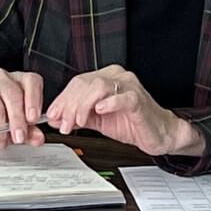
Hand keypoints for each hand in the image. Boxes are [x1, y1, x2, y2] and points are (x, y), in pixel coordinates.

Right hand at [0, 69, 45, 146]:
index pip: (31, 81)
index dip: (34, 99)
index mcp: (19, 81)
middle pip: (13, 94)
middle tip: (18, 137)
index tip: (33, 119)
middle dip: (17, 119)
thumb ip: (29, 132)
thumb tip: (38, 138)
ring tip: (1, 141)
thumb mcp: (16, 127)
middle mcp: (2, 78)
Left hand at [44, 66, 202, 157]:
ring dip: (84, 105)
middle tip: (64, 124)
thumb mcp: (98, 120)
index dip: (62, 100)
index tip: (53, 116)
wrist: (158, 133)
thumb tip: (56, 118)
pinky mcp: (138, 99)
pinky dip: (109, 103)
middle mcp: (116, 77)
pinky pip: (123, 96)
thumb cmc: (131, 123)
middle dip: (70, 105)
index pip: (77, 82)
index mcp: (105, 78)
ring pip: (98, 86)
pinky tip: (100, 111)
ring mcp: (128, 86)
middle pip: (84, 83)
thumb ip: (78, 116)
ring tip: (80, 122)